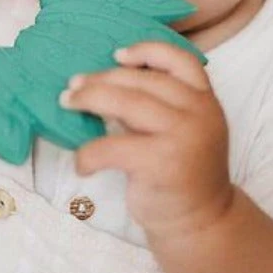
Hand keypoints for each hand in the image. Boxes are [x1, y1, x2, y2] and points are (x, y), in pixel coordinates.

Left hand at [60, 41, 234, 238]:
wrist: (201, 222)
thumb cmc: (182, 173)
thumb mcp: (183, 130)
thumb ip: (157, 105)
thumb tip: (106, 82)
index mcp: (205, 101)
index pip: (181, 61)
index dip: (148, 51)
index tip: (117, 55)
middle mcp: (199, 113)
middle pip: (142, 80)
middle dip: (102, 79)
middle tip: (73, 85)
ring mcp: (182, 137)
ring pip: (126, 103)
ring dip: (89, 99)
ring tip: (67, 102)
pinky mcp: (160, 163)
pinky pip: (111, 147)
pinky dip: (89, 153)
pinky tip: (82, 164)